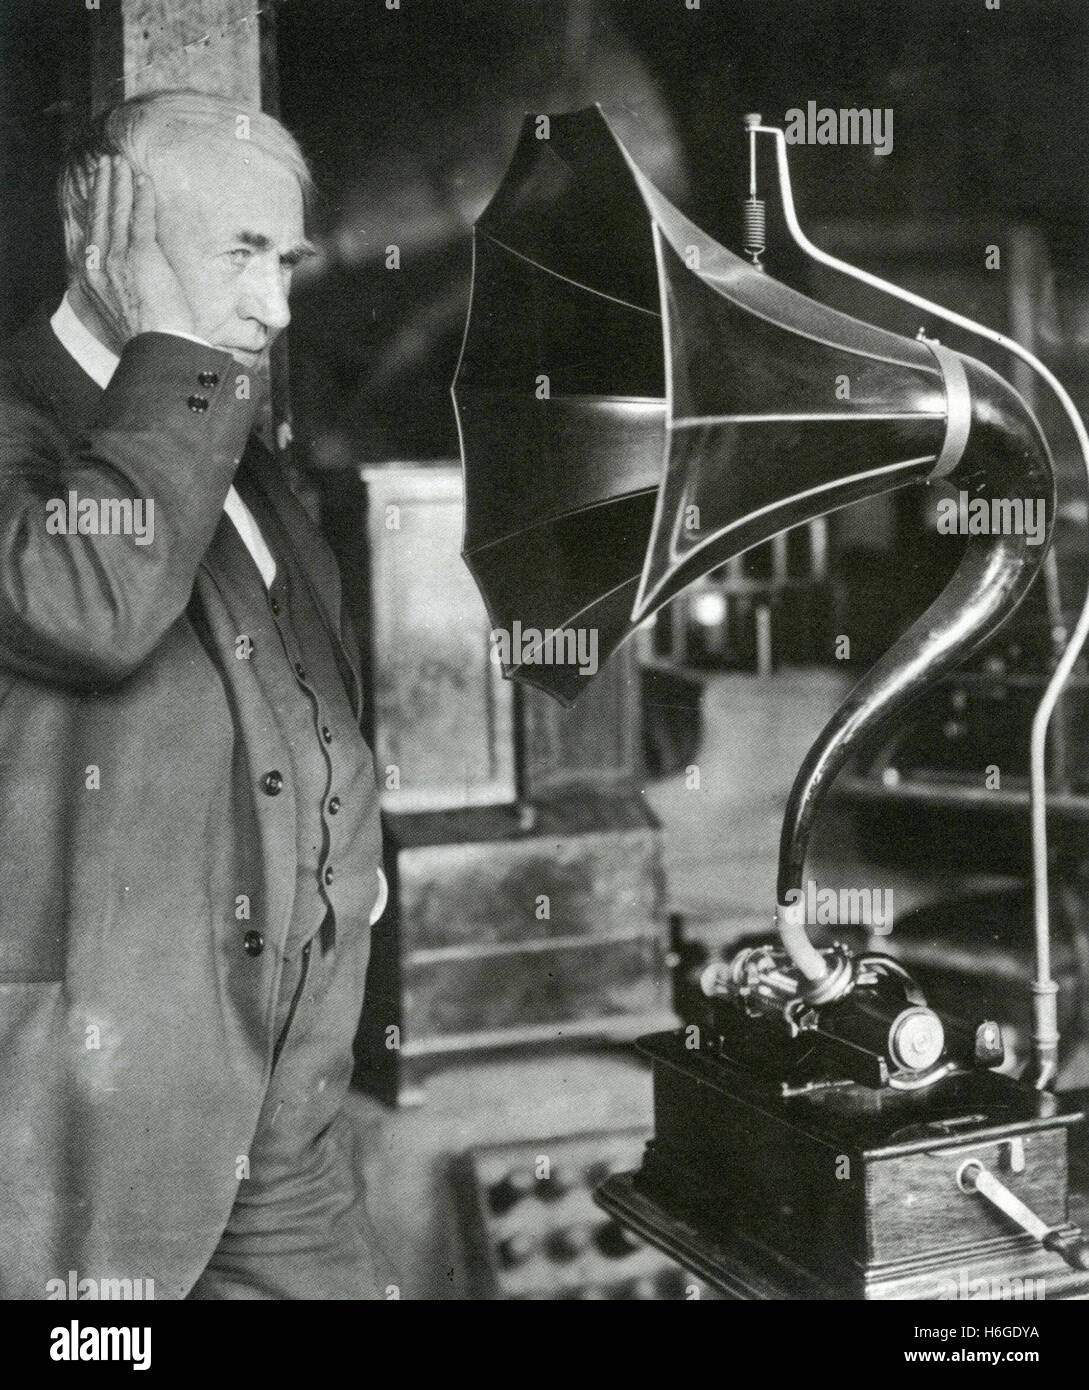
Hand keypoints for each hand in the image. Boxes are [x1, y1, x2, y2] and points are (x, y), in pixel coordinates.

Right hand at [78, 155, 196, 347]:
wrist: (157, 348)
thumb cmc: (147, 336)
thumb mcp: (121, 311)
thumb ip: (117, 290)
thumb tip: (126, 283)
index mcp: (92, 278)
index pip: (92, 233)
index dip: (95, 207)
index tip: (98, 189)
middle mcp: (100, 265)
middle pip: (101, 216)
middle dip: (103, 186)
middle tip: (107, 163)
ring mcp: (119, 259)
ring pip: (117, 212)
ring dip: (120, 183)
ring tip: (121, 163)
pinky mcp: (142, 256)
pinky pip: (141, 219)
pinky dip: (142, 197)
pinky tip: (143, 181)